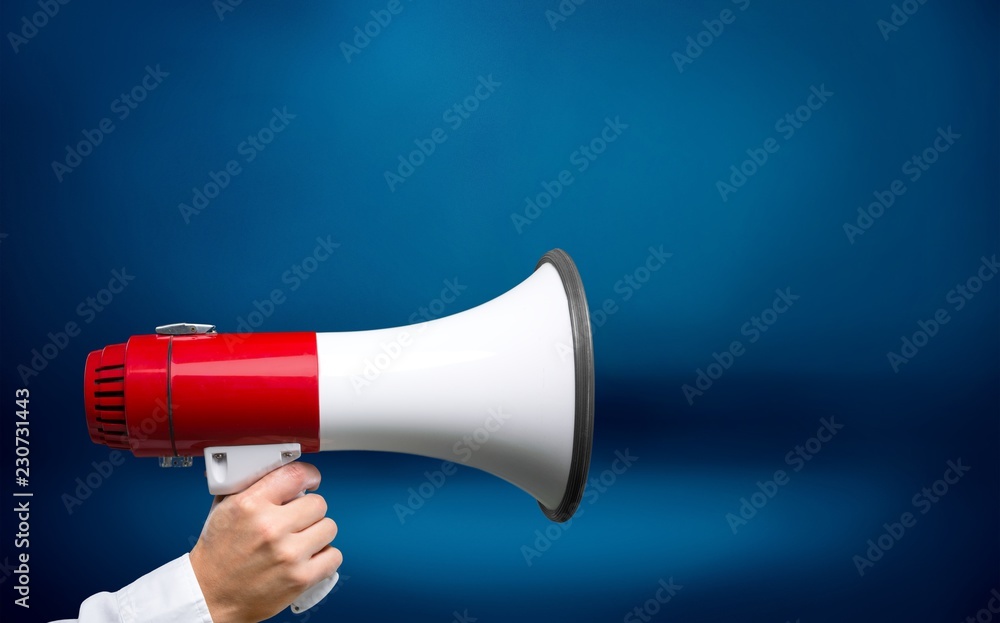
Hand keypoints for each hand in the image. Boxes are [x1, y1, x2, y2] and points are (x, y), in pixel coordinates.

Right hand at [189, 462, 341, 622]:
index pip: (295, 474)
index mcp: (250, 505)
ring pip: (329, 527)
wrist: (210, 595)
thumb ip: (254, 487)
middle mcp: (270, 528)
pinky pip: (333, 556)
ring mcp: (288, 554)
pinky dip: (325, 557)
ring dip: (318, 533)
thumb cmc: (217, 554)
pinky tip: (309, 557)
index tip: (311, 480)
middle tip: (298, 519)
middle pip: (318, 503)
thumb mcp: (225, 509)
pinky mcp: (300, 578)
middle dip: (309, 510)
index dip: (309, 475)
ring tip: (302, 540)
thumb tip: (280, 469)